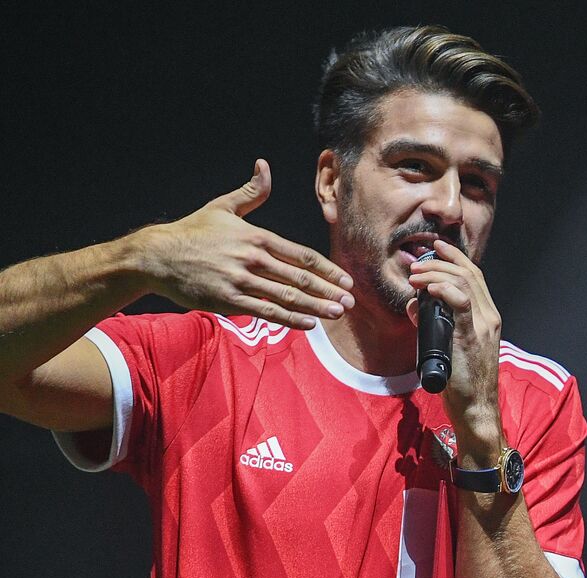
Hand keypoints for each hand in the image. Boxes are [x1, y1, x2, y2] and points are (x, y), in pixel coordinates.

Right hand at [139, 159, 353, 329]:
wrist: (157, 256)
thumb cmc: (192, 232)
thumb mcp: (222, 207)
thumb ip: (250, 192)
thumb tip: (264, 166)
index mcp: (255, 236)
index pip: (300, 254)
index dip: (326, 268)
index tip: (345, 279)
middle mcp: (252, 258)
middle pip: (299, 277)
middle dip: (328, 290)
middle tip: (350, 301)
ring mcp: (240, 280)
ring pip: (286, 296)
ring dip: (315, 306)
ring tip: (336, 313)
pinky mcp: (228, 299)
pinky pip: (265, 311)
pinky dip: (289, 318)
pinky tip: (309, 323)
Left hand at [407, 239, 502, 460]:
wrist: (476, 407)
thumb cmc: (462, 381)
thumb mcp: (448, 346)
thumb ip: (434, 323)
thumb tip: (414, 305)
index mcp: (487, 317)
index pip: (475, 277)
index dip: (455, 258)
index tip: (436, 248)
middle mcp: (489, 317)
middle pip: (468, 274)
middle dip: (439, 263)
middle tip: (416, 266)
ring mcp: (482, 326)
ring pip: (463, 283)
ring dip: (435, 275)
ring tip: (416, 277)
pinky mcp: (471, 337)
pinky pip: (460, 304)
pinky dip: (444, 290)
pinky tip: (430, 289)